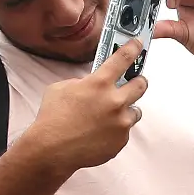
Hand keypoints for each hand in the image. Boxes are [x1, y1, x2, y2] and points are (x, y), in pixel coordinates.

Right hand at [23, 40, 147, 174]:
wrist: (52, 149)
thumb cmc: (53, 118)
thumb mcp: (62, 88)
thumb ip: (83, 82)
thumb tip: (93, 83)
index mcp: (99, 84)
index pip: (123, 58)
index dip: (133, 48)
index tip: (138, 45)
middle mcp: (115, 101)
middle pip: (141, 84)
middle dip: (139, 81)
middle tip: (134, 82)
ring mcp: (120, 123)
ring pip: (135, 111)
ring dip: (126, 110)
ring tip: (110, 115)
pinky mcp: (121, 141)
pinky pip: (124, 131)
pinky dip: (116, 130)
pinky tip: (101, 132)